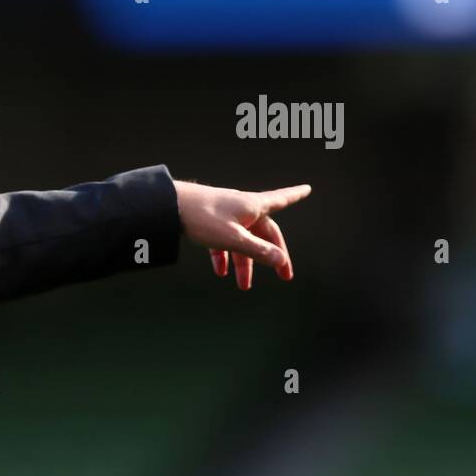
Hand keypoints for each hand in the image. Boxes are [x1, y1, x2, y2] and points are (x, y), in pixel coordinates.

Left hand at [172, 180, 311, 289]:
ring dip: (245, 263)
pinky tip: (220, 271)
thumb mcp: (233, 239)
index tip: (306, 189)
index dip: (295, 195)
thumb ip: (258, 251)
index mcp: (253, 206)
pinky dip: (225, 256)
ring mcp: (225, 214)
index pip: (281, 200)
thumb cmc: (202, 217)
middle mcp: (242, 208)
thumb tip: (281, 260)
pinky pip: (223, 241)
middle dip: (273, 256)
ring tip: (243, 286)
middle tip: (284, 277)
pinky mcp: (209, 221)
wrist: (168, 206)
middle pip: (264, 233)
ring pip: (242, 241)